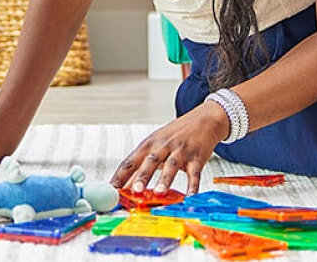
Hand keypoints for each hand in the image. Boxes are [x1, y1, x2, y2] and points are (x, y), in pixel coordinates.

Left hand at [113, 108, 228, 192]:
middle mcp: (163, 146)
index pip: (130, 161)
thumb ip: (141, 167)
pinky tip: (190, 196)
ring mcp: (180, 151)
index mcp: (148, 145)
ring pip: (171, 166)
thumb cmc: (175, 135)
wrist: (203, 120)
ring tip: (159, 193)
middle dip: (142, 177)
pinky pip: (194, 173)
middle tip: (135, 191)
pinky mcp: (197, 157)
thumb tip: (126, 187)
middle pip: (150, 162)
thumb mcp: (155, 146)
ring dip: (165, 180)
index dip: (120, 176)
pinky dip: (192, 186)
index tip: (112, 190)